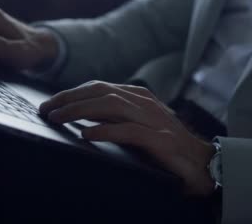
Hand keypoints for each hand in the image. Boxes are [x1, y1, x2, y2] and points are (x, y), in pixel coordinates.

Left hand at [39, 81, 216, 195]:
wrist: (204, 164)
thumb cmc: (167, 149)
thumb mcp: (138, 128)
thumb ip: (117, 119)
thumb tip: (83, 118)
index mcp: (140, 97)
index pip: (100, 87)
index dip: (73, 93)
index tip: (51, 103)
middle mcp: (146, 103)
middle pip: (101, 92)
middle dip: (70, 98)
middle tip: (47, 109)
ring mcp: (154, 120)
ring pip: (111, 105)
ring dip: (80, 111)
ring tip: (59, 118)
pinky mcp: (160, 139)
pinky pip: (128, 131)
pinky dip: (105, 131)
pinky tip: (87, 135)